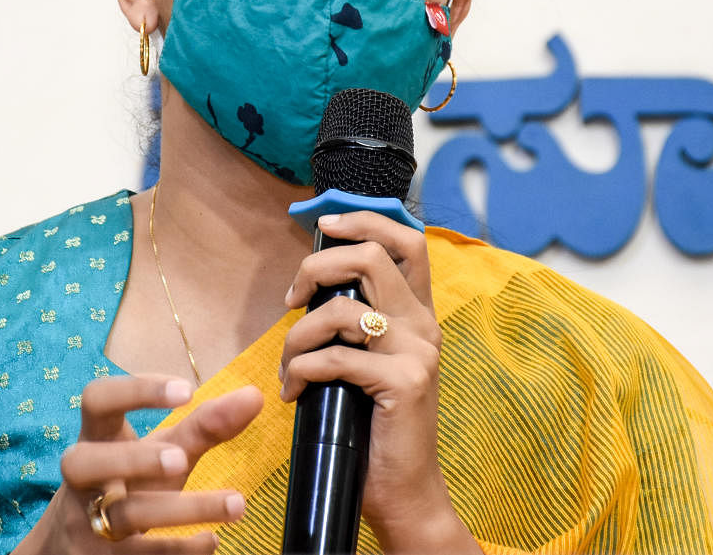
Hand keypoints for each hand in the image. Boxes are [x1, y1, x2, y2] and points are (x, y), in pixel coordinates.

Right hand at [15, 375, 262, 553]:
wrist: (79, 540)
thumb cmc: (131, 480)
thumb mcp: (163, 450)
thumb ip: (205, 425)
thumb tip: (254, 395)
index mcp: (96, 436)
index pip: (97, 399)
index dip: (136, 390)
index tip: (187, 391)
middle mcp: (82, 478)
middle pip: (86, 462)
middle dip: (135, 459)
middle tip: (182, 459)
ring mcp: (84, 521)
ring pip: (126, 515)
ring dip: (183, 509)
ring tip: (237, 504)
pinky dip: (179, 550)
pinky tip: (212, 541)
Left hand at [279, 212, 476, 553]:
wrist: (403, 490)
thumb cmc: (373, 425)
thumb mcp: (368, 361)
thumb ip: (356, 321)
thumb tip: (310, 283)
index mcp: (418, 313)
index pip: (407, 240)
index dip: (365, 220)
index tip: (324, 226)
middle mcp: (425, 325)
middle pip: (370, 257)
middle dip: (316, 267)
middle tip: (291, 299)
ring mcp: (419, 351)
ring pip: (342, 310)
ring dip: (298, 336)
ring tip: (288, 366)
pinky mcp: (406, 381)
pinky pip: (335, 359)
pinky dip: (301, 372)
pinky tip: (294, 393)